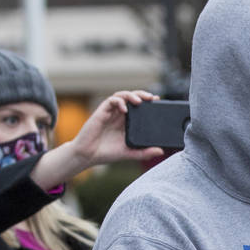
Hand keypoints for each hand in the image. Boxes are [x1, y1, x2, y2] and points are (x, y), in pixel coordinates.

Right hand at [30, 90, 164, 188]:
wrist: (88, 155)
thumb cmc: (106, 153)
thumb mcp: (129, 153)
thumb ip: (144, 153)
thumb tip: (161, 151)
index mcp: (126, 122)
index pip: (138, 107)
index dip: (147, 102)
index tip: (157, 101)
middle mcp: (119, 115)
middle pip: (132, 98)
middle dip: (142, 94)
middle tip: (152, 98)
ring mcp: (110, 112)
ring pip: (122, 96)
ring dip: (131, 95)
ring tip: (139, 101)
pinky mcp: (101, 112)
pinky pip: (111, 101)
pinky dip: (119, 102)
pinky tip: (125, 109)